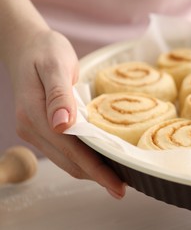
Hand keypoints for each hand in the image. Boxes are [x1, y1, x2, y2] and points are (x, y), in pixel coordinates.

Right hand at [8, 30, 125, 198]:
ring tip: (116, 178)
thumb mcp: (56, 64)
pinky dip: (83, 160)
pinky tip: (99, 160)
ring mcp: (35, 130)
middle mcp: (32, 127)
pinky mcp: (41, 129)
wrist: (26, 45)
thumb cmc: (45, 50)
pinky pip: (64, 151)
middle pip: (69, 162)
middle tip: (122, 187)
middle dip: (97, 176)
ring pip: (66, 160)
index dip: (96, 169)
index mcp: (35, 113)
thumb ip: (59, 95)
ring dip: (91, 171)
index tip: (117, 184)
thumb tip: (62, 126)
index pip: (72, 150)